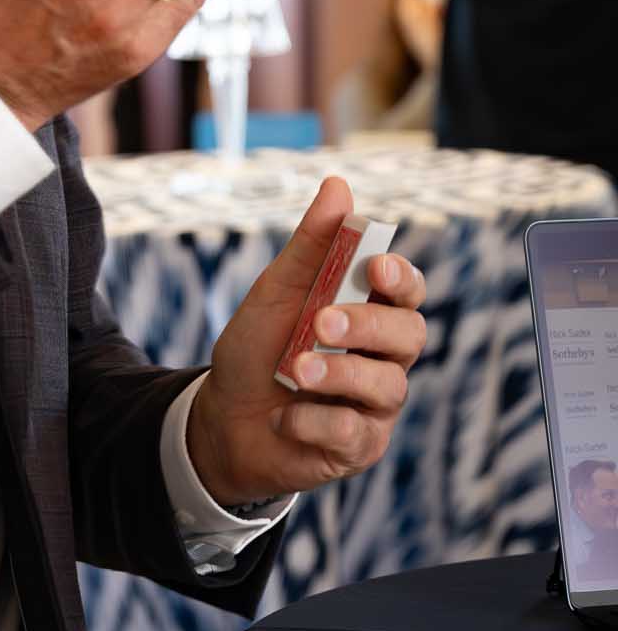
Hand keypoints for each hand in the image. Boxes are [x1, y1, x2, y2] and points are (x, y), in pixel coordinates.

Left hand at [185, 178, 426, 506]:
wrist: (222, 418)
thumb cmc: (257, 347)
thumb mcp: (275, 291)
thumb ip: (311, 245)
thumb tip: (338, 185)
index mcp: (368, 311)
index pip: (407, 290)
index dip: (402, 278)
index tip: (377, 267)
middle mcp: (382, 356)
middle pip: (410, 335)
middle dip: (367, 325)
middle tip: (321, 322)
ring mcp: (375, 404)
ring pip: (388, 385)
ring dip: (338, 374)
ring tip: (294, 370)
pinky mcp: (359, 446)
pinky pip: (355, 432)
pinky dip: (313, 419)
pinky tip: (283, 415)